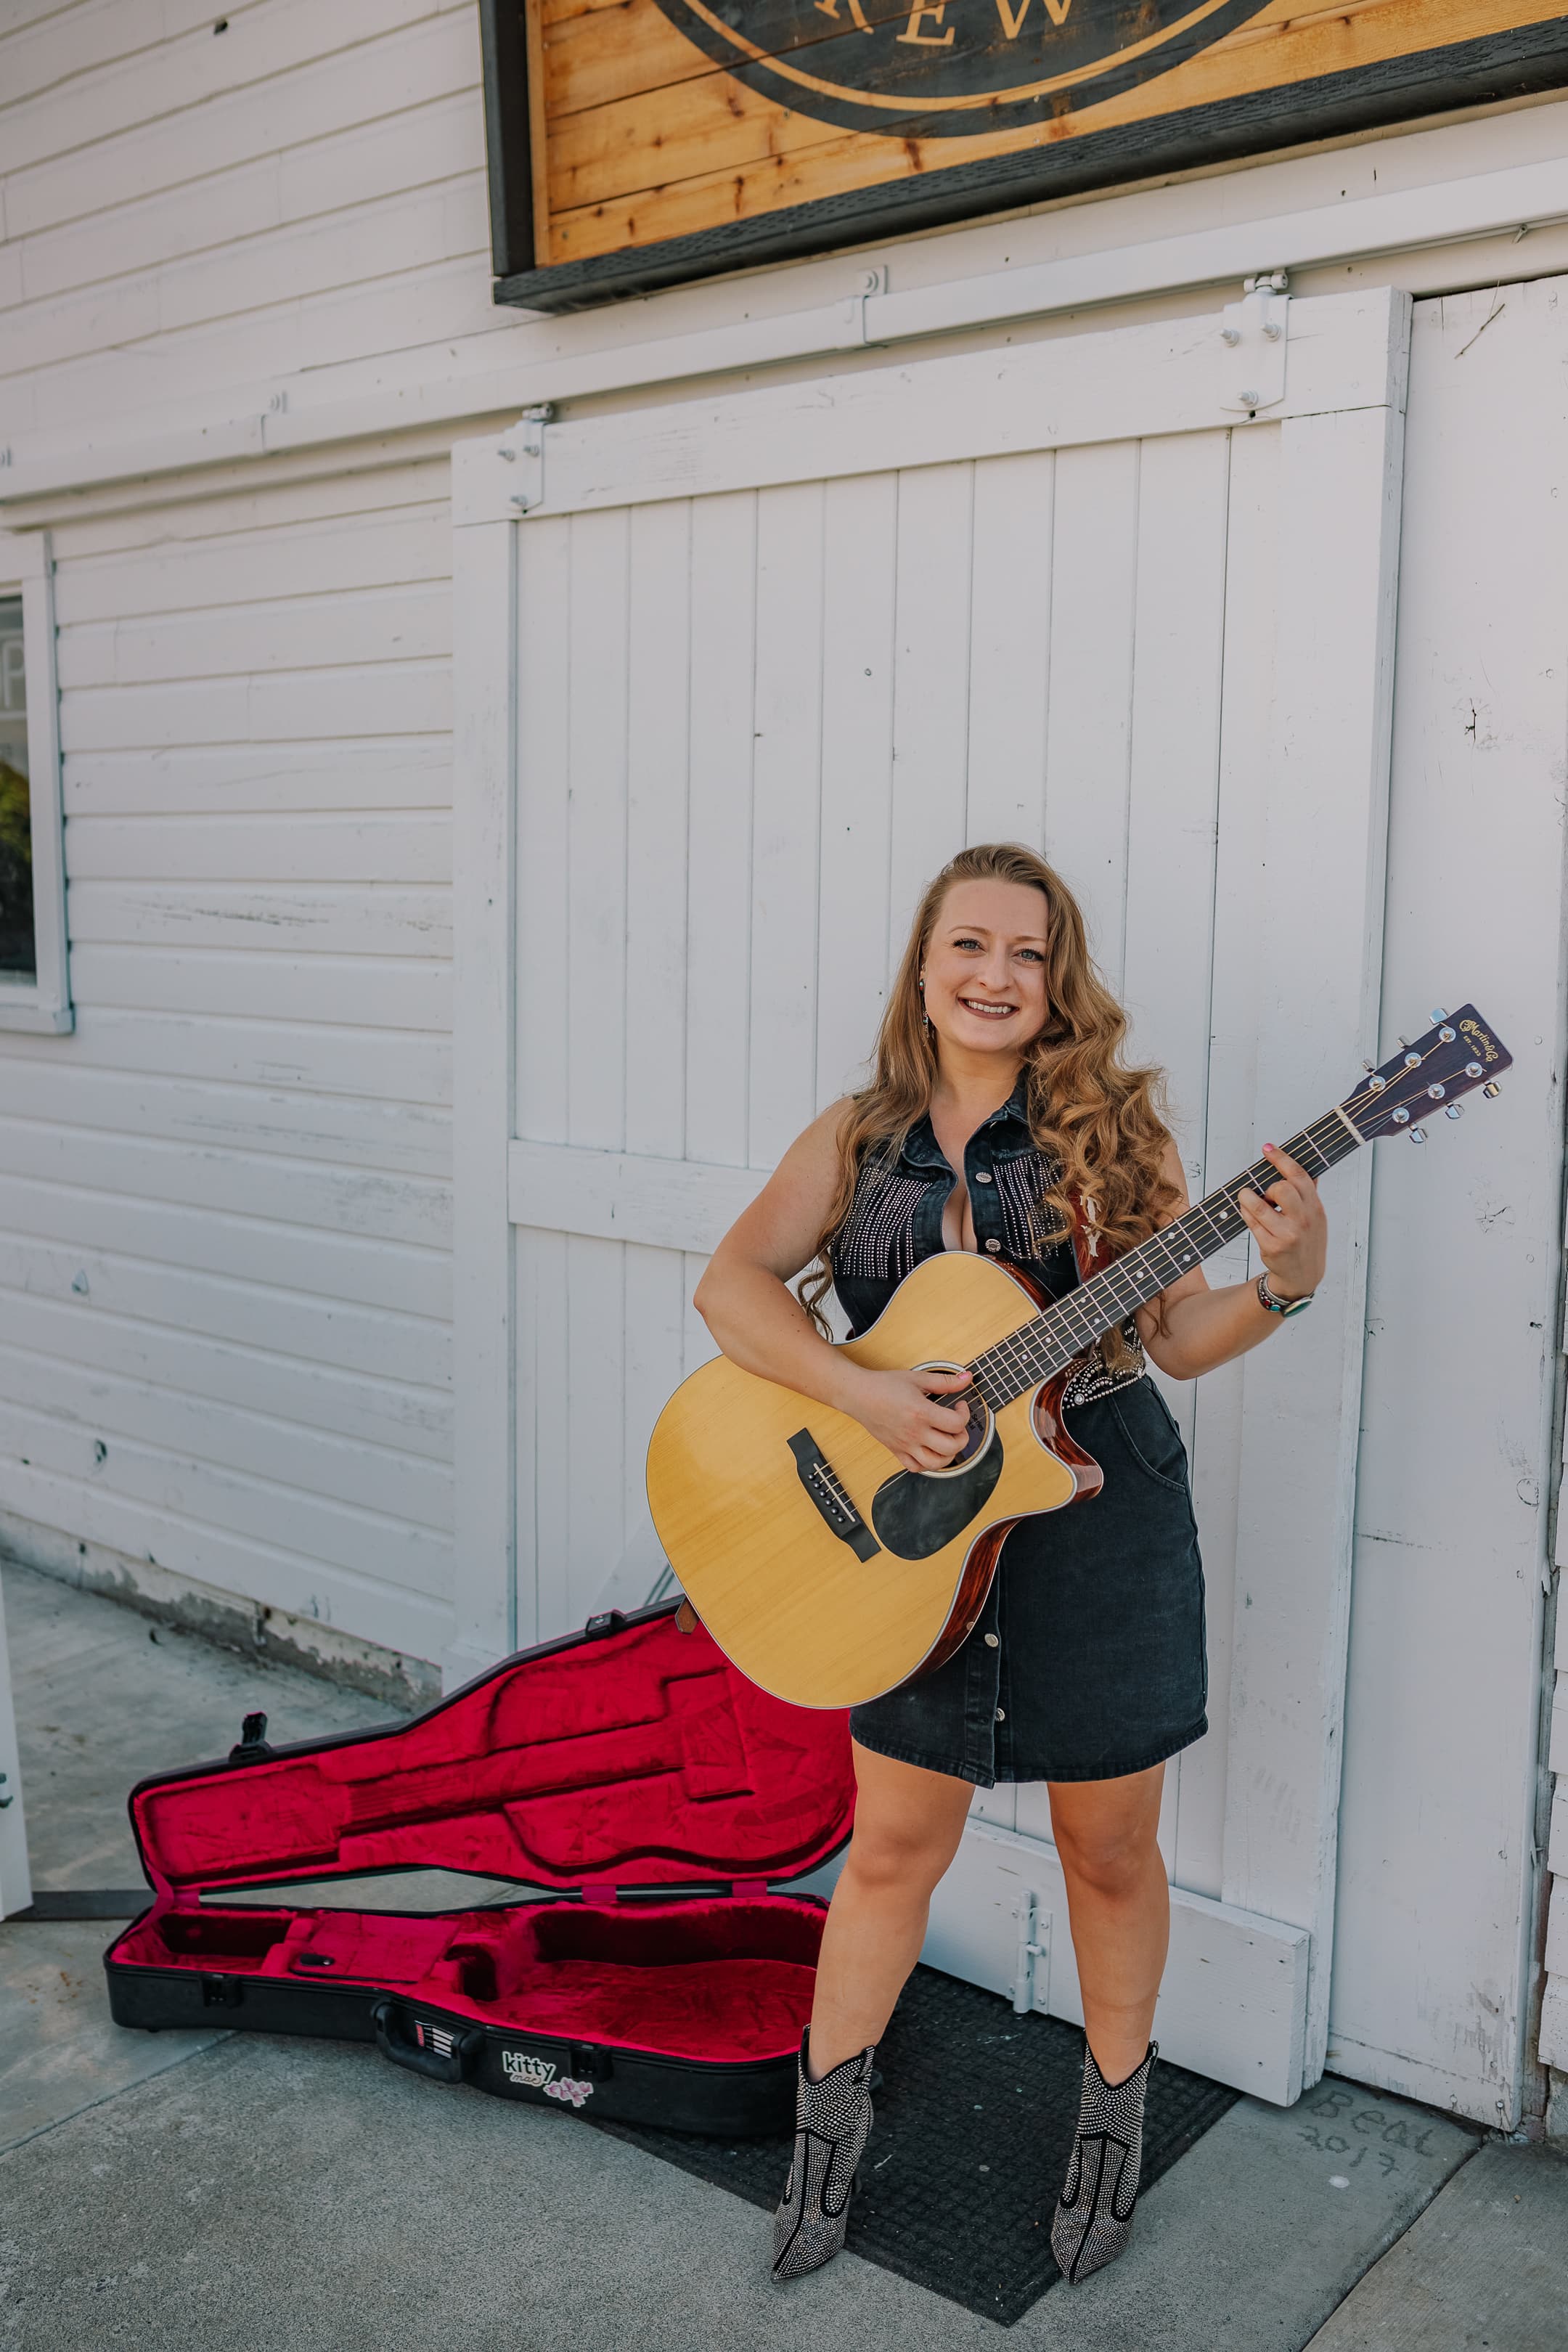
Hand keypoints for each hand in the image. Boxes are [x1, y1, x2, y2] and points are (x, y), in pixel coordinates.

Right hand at [841, 1365, 973, 1473]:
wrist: (858, 1395)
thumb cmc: (884, 1386)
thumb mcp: (917, 1378)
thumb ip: (945, 1381)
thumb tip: (967, 1378)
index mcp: (921, 1412)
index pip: (956, 1423)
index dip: (965, 1414)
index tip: (960, 1406)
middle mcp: (914, 1433)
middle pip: (951, 1447)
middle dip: (962, 1436)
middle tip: (957, 1425)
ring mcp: (905, 1445)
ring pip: (936, 1464)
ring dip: (949, 1454)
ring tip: (947, 1440)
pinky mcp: (896, 1451)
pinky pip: (916, 1467)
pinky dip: (928, 1464)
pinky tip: (930, 1449)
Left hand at [1236, 1143, 1327, 1301]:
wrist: (1303, 1275)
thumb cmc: (1307, 1240)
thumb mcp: (1316, 1216)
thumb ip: (1308, 1193)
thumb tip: (1302, 1167)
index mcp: (1316, 1208)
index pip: (1299, 1177)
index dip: (1282, 1159)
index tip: (1268, 1148)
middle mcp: (1304, 1221)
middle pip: (1281, 1188)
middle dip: (1269, 1187)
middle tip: (1266, 1193)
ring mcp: (1288, 1235)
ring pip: (1259, 1206)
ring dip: (1247, 1198)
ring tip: (1246, 1197)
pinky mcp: (1272, 1247)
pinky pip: (1251, 1223)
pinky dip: (1246, 1215)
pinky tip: (1249, 1215)